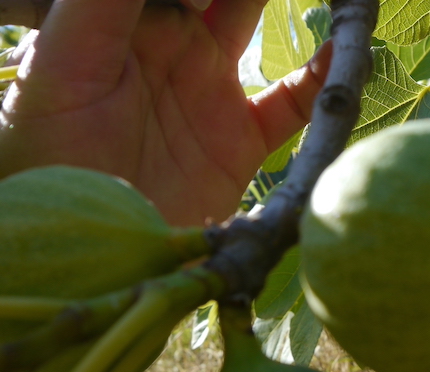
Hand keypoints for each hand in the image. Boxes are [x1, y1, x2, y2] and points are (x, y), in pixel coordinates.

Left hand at [0, 0, 330, 225]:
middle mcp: (172, 46)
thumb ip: (106, 3)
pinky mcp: (241, 140)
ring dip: (298, 8)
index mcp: (124, 19)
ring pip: (260, 27)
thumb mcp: (62, 65)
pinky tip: (351, 53)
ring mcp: (210, 91)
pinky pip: (294, 103)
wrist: (86, 257)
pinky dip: (327, 80)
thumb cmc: (47, 158)